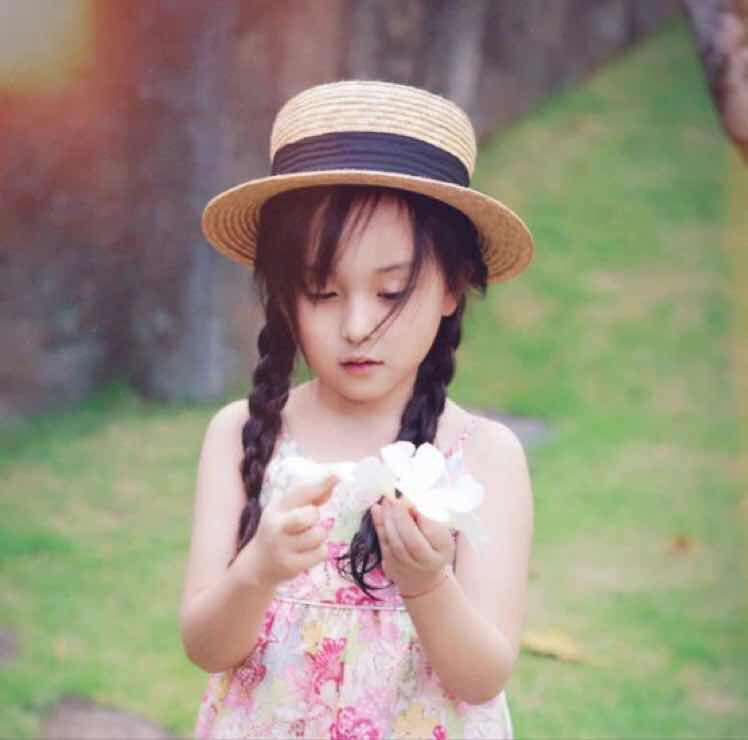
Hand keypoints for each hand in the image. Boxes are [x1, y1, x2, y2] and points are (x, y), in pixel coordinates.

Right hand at [240, 474, 338, 588]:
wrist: (257, 565)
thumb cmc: (278, 531)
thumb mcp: (286, 511)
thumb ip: (309, 498)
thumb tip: (334, 481)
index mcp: (276, 508)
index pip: (300, 492)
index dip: (320, 484)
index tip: (337, 476)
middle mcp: (276, 527)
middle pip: (311, 515)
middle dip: (315, 517)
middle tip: (307, 523)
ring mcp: (282, 548)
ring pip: (319, 535)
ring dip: (319, 536)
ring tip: (307, 539)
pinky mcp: (291, 566)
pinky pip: (321, 553)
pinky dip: (320, 551)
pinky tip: (307, 552)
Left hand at [371, 496, 454, 595]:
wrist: (423, 578)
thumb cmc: (434, 547)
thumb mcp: (440, 532)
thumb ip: (428, 517)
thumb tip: (409, 501)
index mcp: (442, 550)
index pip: (433, 533)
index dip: (421, 516)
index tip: (411, 500)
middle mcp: (425, 562)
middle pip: (412, 542)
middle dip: (401, 518)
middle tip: (394, 499)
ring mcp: (406, 567)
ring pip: (395, 544)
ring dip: (388, 519)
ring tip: (386, 501)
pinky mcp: (390, 566)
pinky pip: (383, 545)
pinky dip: (379, 525)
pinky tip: (376, 510)